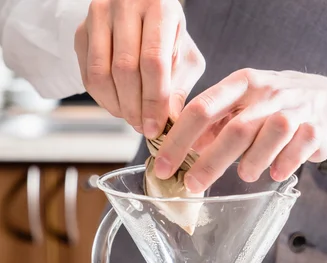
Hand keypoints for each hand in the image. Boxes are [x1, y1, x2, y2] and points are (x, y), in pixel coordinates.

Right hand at [74, 0, 204, 136]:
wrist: (142, 10)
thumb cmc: (168, 36)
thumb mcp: (186, 57)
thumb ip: (179, 88)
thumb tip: (168, 121)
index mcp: (159, 7)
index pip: (153, 62)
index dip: (153, 101)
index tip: (155, 127)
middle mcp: (125, 4)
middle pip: (124, 69)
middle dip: (134, 107)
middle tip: (143, 127)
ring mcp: (99, 15)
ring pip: (101, 74)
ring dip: (117, 106)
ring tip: (132, 118)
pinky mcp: (82, 30)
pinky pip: (88, 75)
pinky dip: (103, 99)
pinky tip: (119, 106)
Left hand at [154, 69, 326, 189]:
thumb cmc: (275, 104)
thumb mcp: (243, 102)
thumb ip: (215, 123)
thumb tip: (183, 149)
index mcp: (242, 84)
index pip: (202, 109)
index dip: (179, 139)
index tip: (163, 165)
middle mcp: (267, 93)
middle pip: (234, 129)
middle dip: (209, 162)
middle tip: (192, 185)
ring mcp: (294, 110)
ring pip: (268, 137)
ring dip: (252, 162)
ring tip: (244, 175)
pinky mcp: (315, 129)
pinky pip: (297, 149)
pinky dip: (283, 165)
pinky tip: (275, 173)